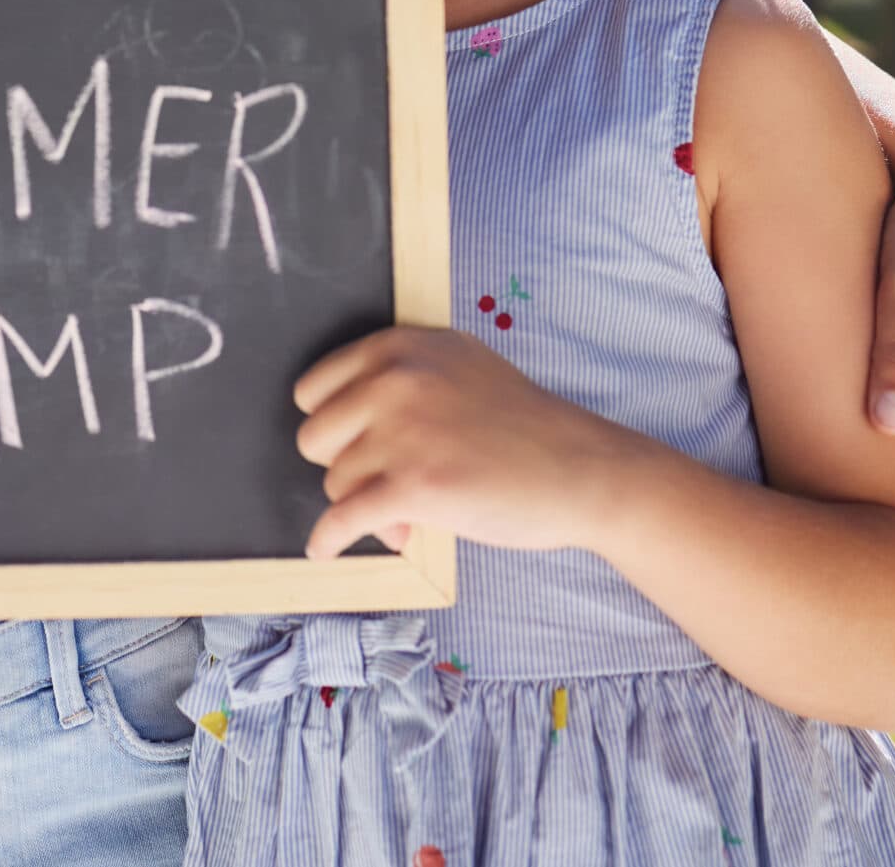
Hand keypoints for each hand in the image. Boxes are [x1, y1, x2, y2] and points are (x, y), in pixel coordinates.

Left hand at [293, 326, 637, 560]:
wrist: (581, 468)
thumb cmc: (523, 424)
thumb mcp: (458, 366)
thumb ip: (401, 375)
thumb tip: (346, 418)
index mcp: (399, 346)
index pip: (313, 389)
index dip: (334, 425)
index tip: (354, 445)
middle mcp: (394, 380)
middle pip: (315, 438)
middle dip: (346, 465)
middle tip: (391, 480)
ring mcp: (403, 432)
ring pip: (335, 482)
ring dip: (366, 505)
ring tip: (412, 511)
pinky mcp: (415, 486)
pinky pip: (343, 519)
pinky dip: (329, 540)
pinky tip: (325, 549)